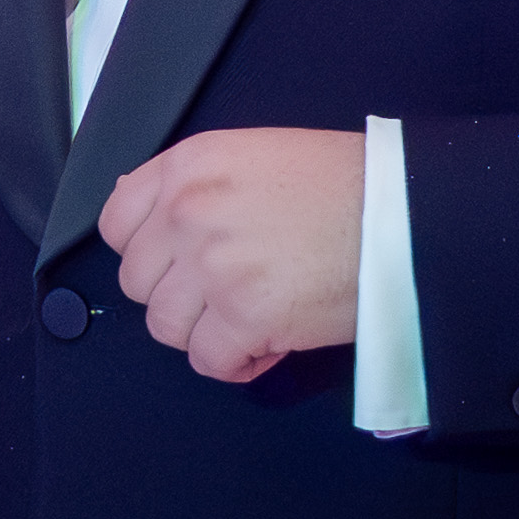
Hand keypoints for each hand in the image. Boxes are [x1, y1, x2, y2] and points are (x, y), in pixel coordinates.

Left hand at [96, 127, 365, 383]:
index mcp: (188, 166)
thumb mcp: (256, 156)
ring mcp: (212, 265)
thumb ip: (199, 184)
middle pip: (138, 281)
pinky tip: (267, 345)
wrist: (402, 212)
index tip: (171, 265)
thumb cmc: (345, 185)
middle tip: (223, 295)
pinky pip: (208, 359)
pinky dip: (235, 362)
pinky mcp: (245, 315)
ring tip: (247, 320)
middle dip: (179, 296)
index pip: (116, 222)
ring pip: (166, 326)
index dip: (144, 253)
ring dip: (204, 332)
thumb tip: (153, 214)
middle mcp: (188, 212)